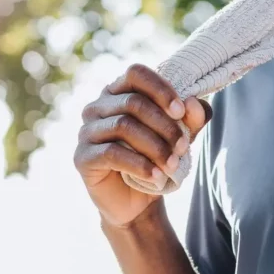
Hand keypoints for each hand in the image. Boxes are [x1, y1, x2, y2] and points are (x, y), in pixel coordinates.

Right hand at [74, 64, 211, 227]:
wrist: (137, 200)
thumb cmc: (157, 158)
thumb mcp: (181, 135)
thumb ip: (191, 117)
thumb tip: (192, 103)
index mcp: (119, 91)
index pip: (136, 74)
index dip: (160, 89)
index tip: (180, 112)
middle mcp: (98, 106)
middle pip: (133, 103)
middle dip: (164, 125)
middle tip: (183, 147)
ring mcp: (86, 131)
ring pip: (123, 126)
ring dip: (155, 146)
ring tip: (172, 165)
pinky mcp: (82, 157)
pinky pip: (111, 154)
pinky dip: (140, 165)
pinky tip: (157, 176)